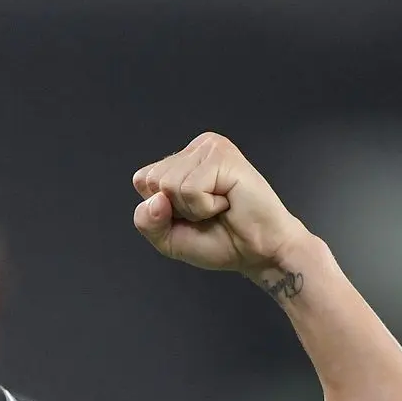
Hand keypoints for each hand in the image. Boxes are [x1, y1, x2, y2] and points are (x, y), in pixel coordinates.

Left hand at [131, 132, 310, 274]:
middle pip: (152, 181)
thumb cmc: (220, 241)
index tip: (190, 214)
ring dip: (193, 208)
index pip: (142, 180)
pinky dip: (205, 206)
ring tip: (219, 206)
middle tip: (208, 211)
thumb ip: (147, 221)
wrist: (259, 252)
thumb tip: (154, 200)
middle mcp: (194, 149)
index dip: (160, 208)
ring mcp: (209, 148)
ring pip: (169, 185)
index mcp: (180, 162)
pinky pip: (190, 189)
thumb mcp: (167, 238)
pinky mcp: (223, 156)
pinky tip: (227, 202)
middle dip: (176, 208)